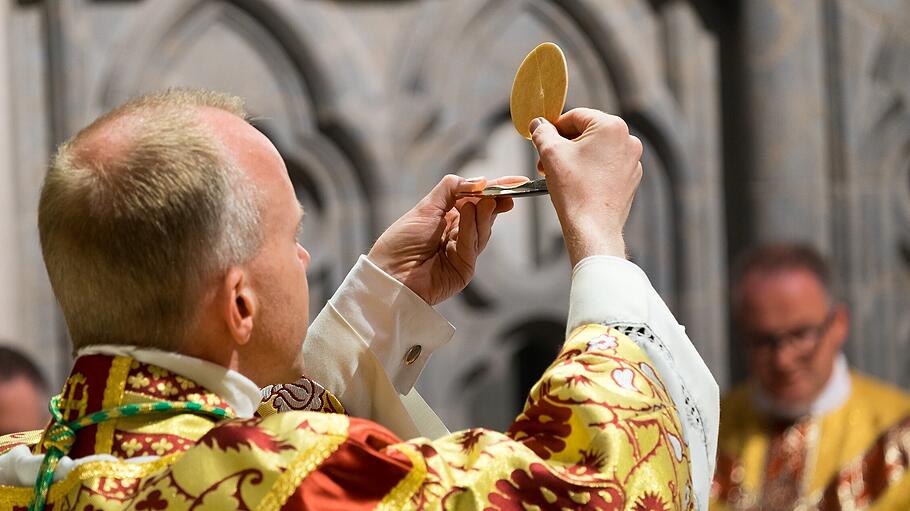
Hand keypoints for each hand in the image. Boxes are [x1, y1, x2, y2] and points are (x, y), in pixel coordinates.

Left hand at [368, 174, 526, 304]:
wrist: (389, 274)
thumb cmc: (401, 241)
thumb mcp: (425, 207)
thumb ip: (451, 189)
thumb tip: (479, 180)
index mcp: (448, 217)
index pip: (478, 201)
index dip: (496, 190)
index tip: (517, 182)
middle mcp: (458, 234)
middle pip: (485, 215)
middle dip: (495, 202)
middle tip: (504, 191)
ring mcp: (463, 252)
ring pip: (483, 230)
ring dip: (483, 214)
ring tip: (484, 200)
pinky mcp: (465, 269)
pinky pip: (473, 245)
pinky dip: (472, 228)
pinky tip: (470, 213)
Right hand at [529, 108, 642, 264]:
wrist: (592, 228)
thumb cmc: (575, 191)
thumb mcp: (550, 153)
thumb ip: (542, 132)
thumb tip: (538, 125)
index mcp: (611, 126)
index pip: (576, 116)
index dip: (554, 126)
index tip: (542, 138)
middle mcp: (627, 140)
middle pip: (587, 133)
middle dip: (564, 145)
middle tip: (544, 161)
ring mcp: (632, 161)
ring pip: (596, 151)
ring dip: (575, 158)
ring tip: (557, 174)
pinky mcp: (630, 180)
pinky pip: (606, 167)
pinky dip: (589, 171)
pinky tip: (575, 184)